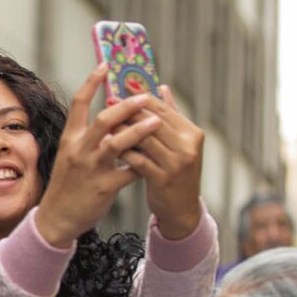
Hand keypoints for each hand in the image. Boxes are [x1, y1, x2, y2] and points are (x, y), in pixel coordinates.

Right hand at [36, 64, 159, 247]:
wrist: (56, 218)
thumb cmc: (67, 184)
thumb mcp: (70, 156)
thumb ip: (87, 137)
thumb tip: (111, 117)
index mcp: (70, 139)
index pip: (79, 104)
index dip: (92, 82)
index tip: (106, 64)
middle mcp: (79, 150)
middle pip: (103, 120)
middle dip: (126, 106)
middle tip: (144, 96)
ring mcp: (92, 169)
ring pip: (118, 144)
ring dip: (140, 130)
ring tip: (158, 120)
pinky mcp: (104, 187)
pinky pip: (129, 171)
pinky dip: (144, 163)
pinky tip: (155, 159)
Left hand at [117, 85, 203, 239]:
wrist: (181, 209)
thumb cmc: (175, 172)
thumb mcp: (179, 144)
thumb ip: (170, 115)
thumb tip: (161, 87)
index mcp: (192, 133)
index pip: (163, 108)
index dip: (140, 98)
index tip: (120, 90)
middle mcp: (188, 146)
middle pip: (152, 120)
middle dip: (127, 111)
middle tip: (107, 103)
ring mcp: (176, 163)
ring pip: (143, 139)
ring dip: (121, 129)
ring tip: (104, 123)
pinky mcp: (162, 179)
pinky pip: (137, 160)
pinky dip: (122, 152)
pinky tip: (108, 147)